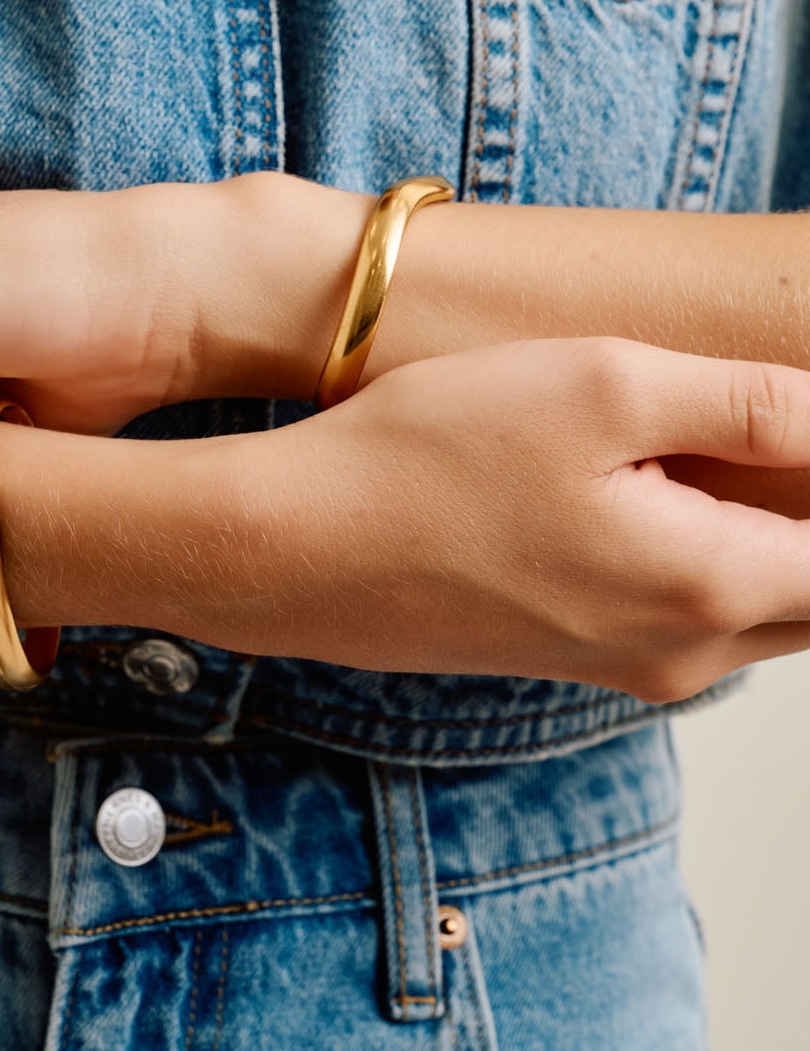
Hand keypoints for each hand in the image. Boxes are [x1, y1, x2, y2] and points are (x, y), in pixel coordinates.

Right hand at [166, 335, 809, 700]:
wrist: (291, 548)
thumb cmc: (428, 458)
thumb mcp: (602, 384)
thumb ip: (752, 402)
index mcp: (708, 583)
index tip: (806, 437)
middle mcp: (681, 649)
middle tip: (783, 445)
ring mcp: (624, 666)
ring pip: (759, 611)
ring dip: (776, 548)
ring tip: (746, 459)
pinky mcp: (571, 656)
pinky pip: (686, 616)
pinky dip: (712, 563)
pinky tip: (664, 493)